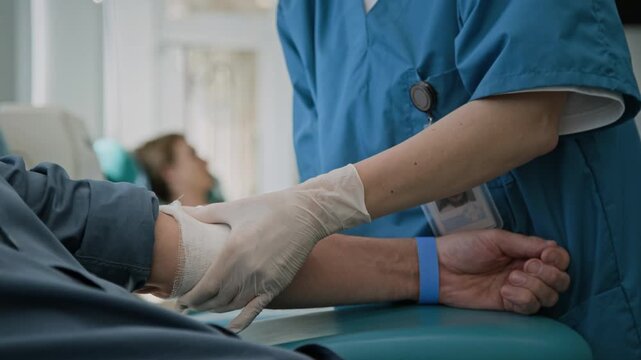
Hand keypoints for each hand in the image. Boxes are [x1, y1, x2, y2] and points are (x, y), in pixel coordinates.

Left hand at [178, 165, 369, 331]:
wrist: (305, 214)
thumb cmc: (268, 207)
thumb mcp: (234, 208)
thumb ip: (205, 213)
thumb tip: (180, 211)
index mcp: (232, 252)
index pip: (205, 287)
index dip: (190, 297)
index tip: (181, 298)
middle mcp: (246, 270)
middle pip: (216, 300)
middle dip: (199, 304)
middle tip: (189, 303)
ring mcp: (263, 280)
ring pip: (233, 305)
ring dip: (217, 309)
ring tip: (206, 306)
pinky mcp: (277, 284)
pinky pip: (256, 308)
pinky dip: (242, 320)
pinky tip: (232, 328)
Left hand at [437, 229, 569, 313]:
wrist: (440, 269)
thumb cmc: (463, 247)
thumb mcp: (495, 239)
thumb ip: (525, 243)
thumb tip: (552, 248)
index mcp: (524, 252)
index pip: (558, 259)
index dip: (558, 259)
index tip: (544, 256)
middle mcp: (526, 271)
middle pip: (560, 280)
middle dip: (549, 275)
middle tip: (526, 267)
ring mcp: (518, 289)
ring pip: (549, 296)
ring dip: (534, 287)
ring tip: (510, 279)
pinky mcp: (508, 305)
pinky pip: (531, 308)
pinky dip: (523, 299)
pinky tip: (505, 291)